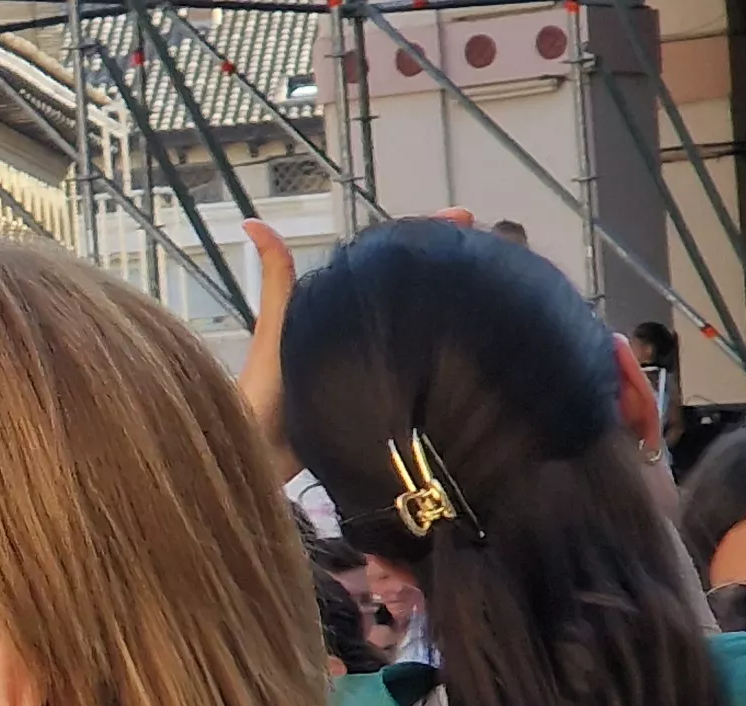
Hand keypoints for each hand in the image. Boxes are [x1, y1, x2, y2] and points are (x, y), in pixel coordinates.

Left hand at [238, 210, 469, 483]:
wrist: (266, 449)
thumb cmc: (267, 388)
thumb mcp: (281, 323)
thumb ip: (279, 278)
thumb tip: (252, 223)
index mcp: (338, 307)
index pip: (387, 260)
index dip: (423, 235)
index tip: (464, 217)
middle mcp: (360, 328)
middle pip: (410, 285)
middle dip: (450, 260)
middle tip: (492, 242)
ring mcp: (377, 358)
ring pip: (418, 317)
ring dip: (452, 296)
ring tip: (492, 275)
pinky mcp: (387, 390)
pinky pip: (420, 356)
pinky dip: (443, 339)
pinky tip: (474, 331)